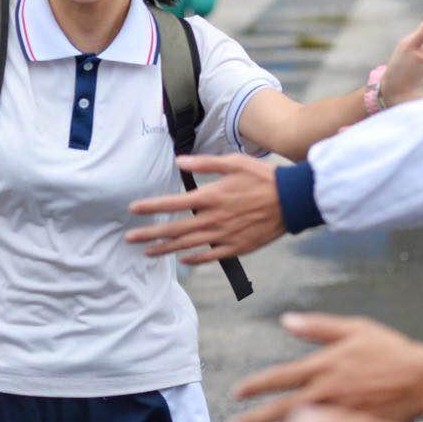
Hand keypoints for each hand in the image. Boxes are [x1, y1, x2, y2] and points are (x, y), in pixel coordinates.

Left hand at [127, 154, 283, 263]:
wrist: (293, 200)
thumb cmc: (263, 177)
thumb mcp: (233, 162)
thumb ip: (204, 163)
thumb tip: (178, 161)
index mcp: (212, 197)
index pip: (173, 204)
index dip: (151, 207)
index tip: (134, 209)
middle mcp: (214, 219)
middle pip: (175, 229)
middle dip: (150, 234)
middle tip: (129, 238)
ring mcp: (225, 235)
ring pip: (189, 245)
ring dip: (166, 249)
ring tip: (148, 252)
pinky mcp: (238, 247)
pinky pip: (211, 256)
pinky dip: (195, 259)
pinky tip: (182, 259)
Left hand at [227, 313, 422, 421]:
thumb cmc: (393, 351)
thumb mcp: (355, 328)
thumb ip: (318, 326)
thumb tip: (286, 319)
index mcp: (323, 365)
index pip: (278, 377)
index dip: (255, 386)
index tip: (236, 395)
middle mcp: (326, 391)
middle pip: (280, 408)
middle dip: (253, 420)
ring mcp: (339, 414)